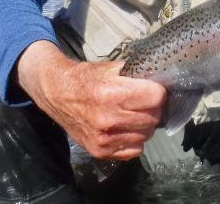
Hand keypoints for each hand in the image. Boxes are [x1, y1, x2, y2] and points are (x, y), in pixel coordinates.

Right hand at [16, 41, 165, 159]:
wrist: (57, 94)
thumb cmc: (86, 78)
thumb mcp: (112, 68)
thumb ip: (137, 74)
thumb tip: (162, 79)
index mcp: (113, 94)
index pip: (156, 97)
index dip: (158, 91)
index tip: (153, 89)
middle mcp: (109, 119)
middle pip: (154, 117)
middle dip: (153, 107)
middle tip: (144, 101)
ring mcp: (104, 139)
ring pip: (147, 134)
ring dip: (145, 124)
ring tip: (133, 114)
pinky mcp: (100, 151)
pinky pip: (135, 150)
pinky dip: (134, 139)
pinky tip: (126, 128)